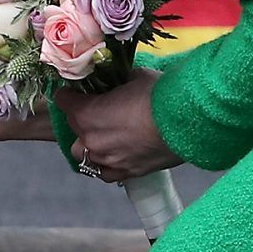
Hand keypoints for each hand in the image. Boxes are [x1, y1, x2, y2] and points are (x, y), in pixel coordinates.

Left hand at [54, 69, 183, 181]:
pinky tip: (114, 154)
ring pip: (85, 154)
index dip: (70, 93)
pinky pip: (104, 172)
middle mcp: (91, 141)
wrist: (189, 121)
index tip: (77, 90)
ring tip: (106, 134)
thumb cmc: (160, 95)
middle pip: (74, 128)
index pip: (63, 102)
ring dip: (90, 142)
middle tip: (98, 108)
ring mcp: (107, 161)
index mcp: (87, 114)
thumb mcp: (134, 77)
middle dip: (81, 117)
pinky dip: (104, 163)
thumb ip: (117, 82)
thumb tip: (117, 81)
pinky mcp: (126, 173)